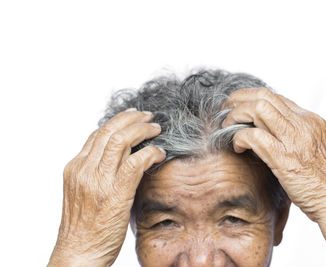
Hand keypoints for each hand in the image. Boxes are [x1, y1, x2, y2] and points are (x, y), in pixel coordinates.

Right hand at [49, 108, 165, 266]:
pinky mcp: (115, 192)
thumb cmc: (84, 228)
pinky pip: (136, 162)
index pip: (97, 134)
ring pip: (121, 140)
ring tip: (156, 128)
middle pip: (109, 131)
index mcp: (75, 168)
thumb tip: (121, 158)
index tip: (132, 116)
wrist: (79, 254)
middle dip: (131, 119)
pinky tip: (159, 153)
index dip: (117, 121)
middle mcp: (84, 169)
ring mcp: (98, 180)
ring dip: (142, 130)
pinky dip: (150, 153)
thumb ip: (97, 173)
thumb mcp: (84, 193)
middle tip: (148, 116)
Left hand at [221, 88, 325, 221]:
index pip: (276, 97)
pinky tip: (237, 148)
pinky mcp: (284, 157)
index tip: (237, 105)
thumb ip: (295, 136)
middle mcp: (303, 124)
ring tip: (227, 128)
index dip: (251, 98)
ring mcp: (294, 139)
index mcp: (311, 120)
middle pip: (264, 96)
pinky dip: (239, 138)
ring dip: (236, 115)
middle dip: (239, 99)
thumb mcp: (314, 149)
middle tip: (225, 111)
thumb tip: (267, 133)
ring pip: (258, 109)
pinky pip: (253, 136)